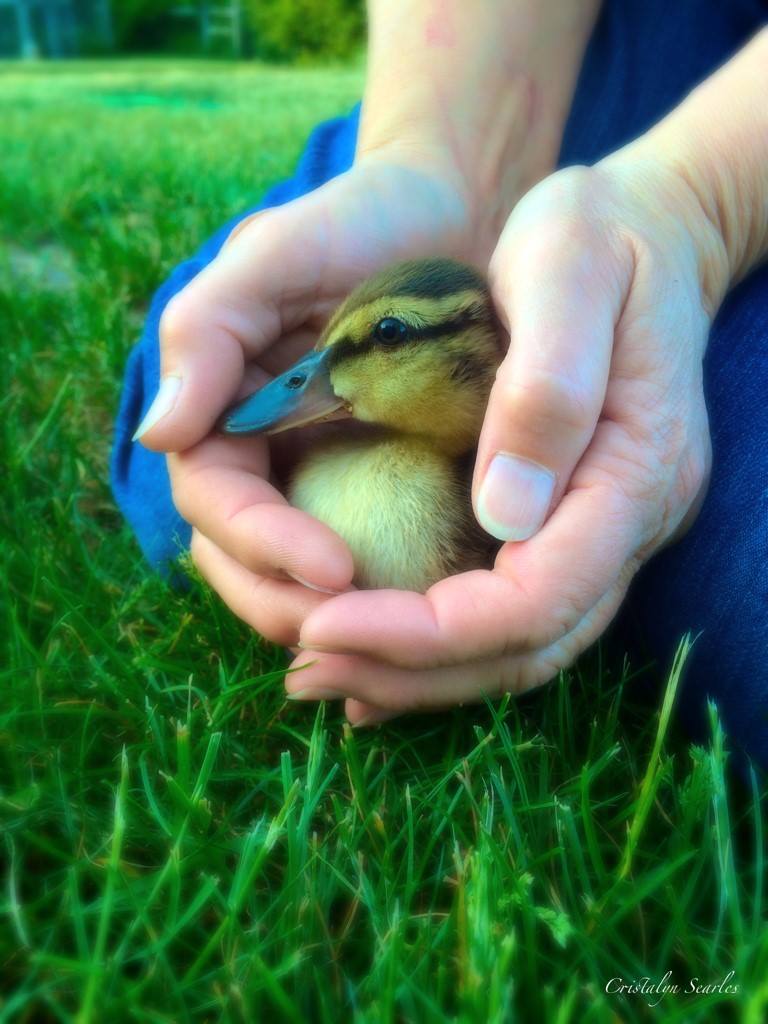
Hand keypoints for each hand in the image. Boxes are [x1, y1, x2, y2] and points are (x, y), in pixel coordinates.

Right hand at [137, 150, 509, 645]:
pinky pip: (369, 554)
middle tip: (357, 628)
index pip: (216, 503)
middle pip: (244, 560)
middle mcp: (264, 455)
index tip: (333, 568)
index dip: (260, 544)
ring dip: (331, 616)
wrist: (453, 214)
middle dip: (286, 602)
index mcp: (224, 413)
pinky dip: (383, 596)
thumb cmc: (359, 222)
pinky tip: (423, 621)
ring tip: (394, 637)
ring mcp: (321, 476)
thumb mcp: (274, 255)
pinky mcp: (382, 486)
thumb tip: (155, 437)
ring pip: (297, 575)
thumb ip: (206, 332)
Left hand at [285, 158, 725, 723]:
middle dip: (408, 668)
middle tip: (303, 663)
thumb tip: (503, 512)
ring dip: (415, 670)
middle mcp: (628, 523)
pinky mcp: (572, 522)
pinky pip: (510, 611)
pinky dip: (437, 642)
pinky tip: (373, 644)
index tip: (324, 621)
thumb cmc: (598, 237)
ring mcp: (604, 530)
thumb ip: (547, 388)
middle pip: (523, 647)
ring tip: (317, 664)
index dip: (426, 633)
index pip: (535, 601)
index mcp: (634, 474)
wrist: (647, 230)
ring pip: (517, 647)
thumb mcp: (567, 272)